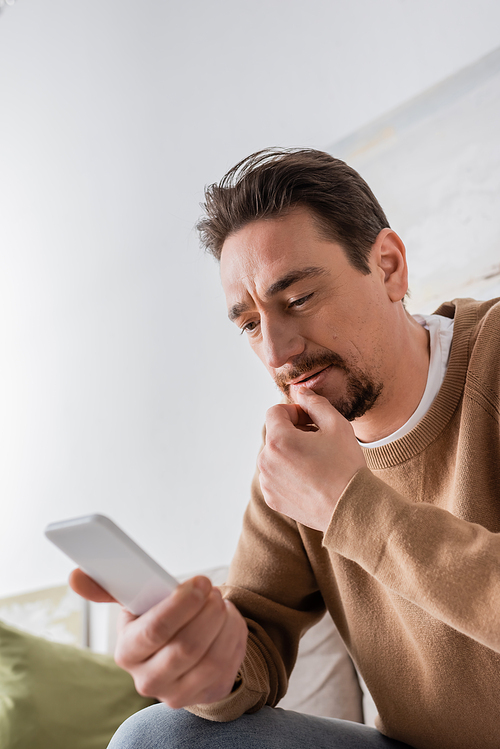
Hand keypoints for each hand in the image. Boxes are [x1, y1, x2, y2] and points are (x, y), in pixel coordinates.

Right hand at [70, 570, 247, 707]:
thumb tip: (75, 576)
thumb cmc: (158, 620)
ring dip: (222, 623)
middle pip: (186, 647)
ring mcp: (177, 693)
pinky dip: (233, 637)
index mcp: (127, 652)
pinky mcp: (205, 696)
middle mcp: (148, 679)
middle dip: (206, 612)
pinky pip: (227, 665)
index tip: (200, 581)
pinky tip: (227, 621)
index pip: (154, 631)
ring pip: (211, 656)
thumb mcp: (135, 603)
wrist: (182, 651)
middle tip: (213, 590)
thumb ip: (107, 587)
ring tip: (221, 603)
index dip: (181, 604)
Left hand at [257, 387, 365, 531]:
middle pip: (274, 434)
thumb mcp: (336, 424)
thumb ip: (314, 403)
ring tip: (316, 461)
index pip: (275, 412)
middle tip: (319, 441)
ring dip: (290, 452)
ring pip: (274, 455)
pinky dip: (288, 472)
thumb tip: (300, 392)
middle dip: (293, 432)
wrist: (351, 508)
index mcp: (278, 440)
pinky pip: (275, 476)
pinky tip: (311, 478)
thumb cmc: (345, 465)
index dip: (294, 411)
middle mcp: (266, 461)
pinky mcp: (272, 498)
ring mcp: (267, 482)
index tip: (312, 421)